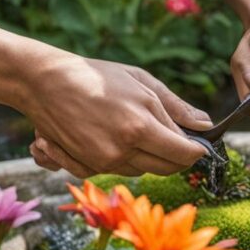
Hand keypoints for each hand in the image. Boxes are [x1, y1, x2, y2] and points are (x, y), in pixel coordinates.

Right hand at [26, 58, 212, 176]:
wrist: (45, 84)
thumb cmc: (96, 77)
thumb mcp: (141, 82)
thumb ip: (175, 107)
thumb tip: (205, 124)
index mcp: (140, 127)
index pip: (184, 153)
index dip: (196, 150)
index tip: (199, 144)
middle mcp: (123, 151)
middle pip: (167, 168)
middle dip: (176, 156)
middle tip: (175, 139)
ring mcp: (104, 163)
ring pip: (144, 170)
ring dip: (150, 157)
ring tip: (136, 128)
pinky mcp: (88, 168)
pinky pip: (120, 172)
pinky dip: (125, 160)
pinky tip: (114, 136)